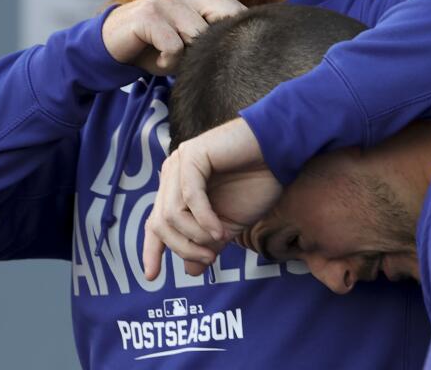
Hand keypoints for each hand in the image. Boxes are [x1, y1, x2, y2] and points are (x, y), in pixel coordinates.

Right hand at [102, 0, 245, 74]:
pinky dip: (168, 62)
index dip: (235, 39)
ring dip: (185, 58)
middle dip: (208, 48)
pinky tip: (157, 58)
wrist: (112, 46)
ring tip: (170, 56)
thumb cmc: (158, 45)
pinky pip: (174, 47)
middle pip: (221, 26)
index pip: (236, 13)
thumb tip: (249, 47)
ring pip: (197, 38)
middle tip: (190, 56)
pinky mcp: (149, 14)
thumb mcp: (191, 38)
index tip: (226, 54)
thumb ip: (215, 36)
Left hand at [143, 118, 283, 278]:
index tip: (151, 276)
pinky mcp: (192, 155)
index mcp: (176, 189)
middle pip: (160, 223)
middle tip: (208, 259)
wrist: (279, 154)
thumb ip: (207, 243)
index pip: (155, 223)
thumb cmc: (256, 184)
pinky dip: (204, 218)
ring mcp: (180, 163)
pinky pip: (190, 197)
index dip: (151, 250)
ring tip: (219, 241)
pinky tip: (219, 230)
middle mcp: (172, 174)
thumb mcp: (228, 224)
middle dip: (181, 247)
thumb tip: (190, 270)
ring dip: (194, 235)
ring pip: (171, 213)